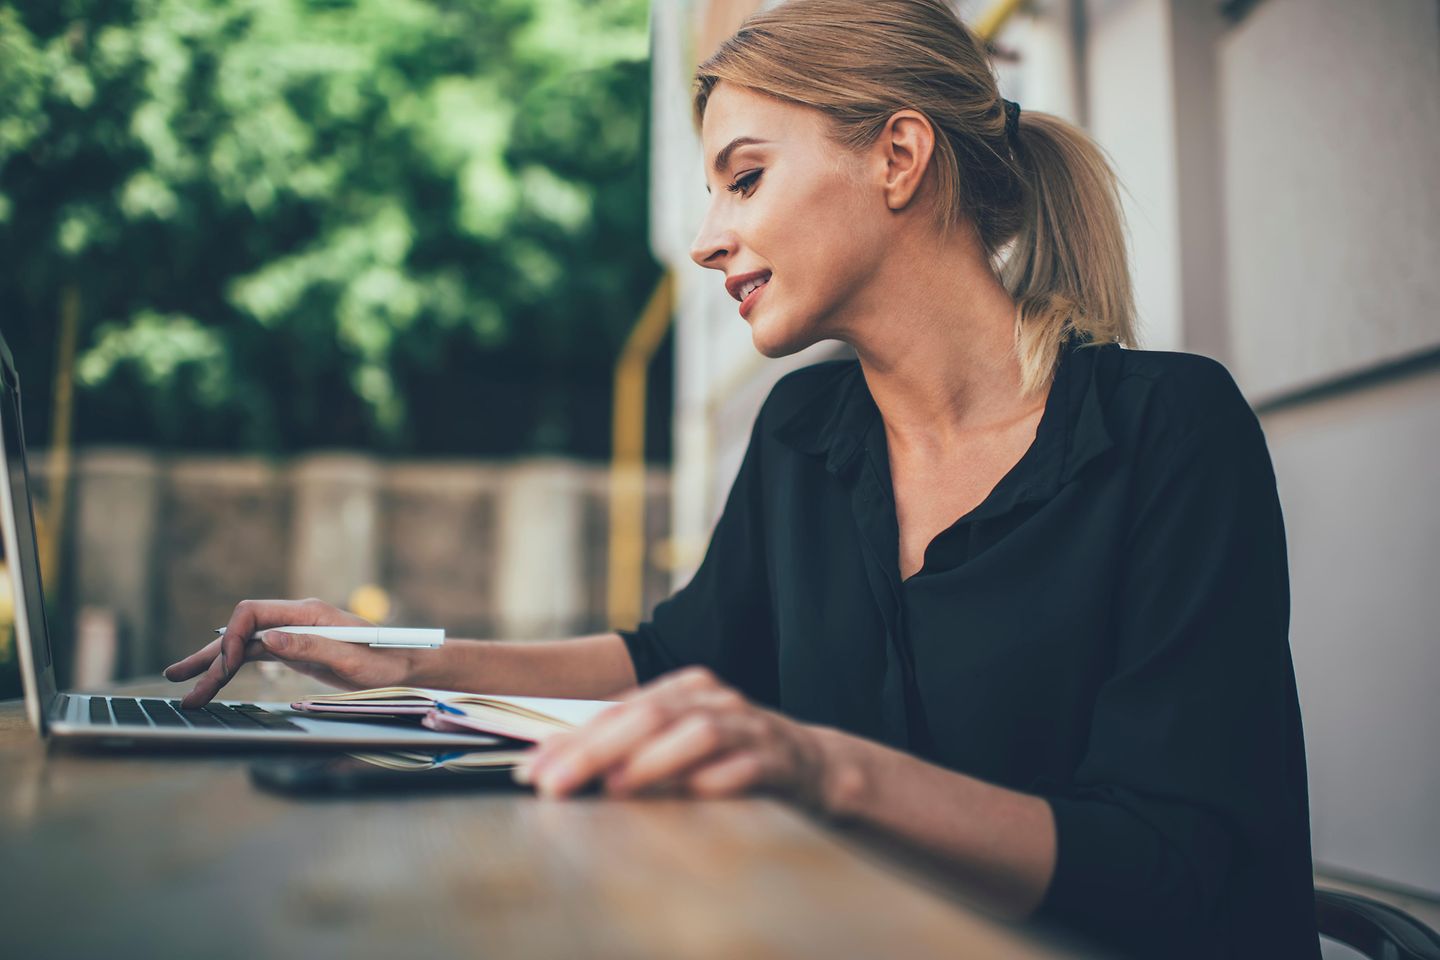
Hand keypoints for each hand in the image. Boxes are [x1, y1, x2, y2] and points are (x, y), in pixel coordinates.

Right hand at [163, 598, 416, 707]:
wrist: (404, 665)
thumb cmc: (383, 660)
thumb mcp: (349, 657)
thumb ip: (309, 647)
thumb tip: (267, 640)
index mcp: (307, 613)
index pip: (253, 613)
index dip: (232, 636)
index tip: (223, 666)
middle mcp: (295, 619)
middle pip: (240, 631)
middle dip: (209, 655)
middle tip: (178, 680)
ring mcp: (293, 634)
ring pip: (243, 646)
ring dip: (213, 666)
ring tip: (183, 687)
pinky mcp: (294, 649)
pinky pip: (254, 656)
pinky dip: (232, 669)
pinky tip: (212, 680)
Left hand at [521, 666, 833, 806]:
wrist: (816, 767)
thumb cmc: (734, 758)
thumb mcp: (679, 746)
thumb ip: (628, 752)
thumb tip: (555, 770)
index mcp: (685, 690)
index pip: (618, 710)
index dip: (571, 740)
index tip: (532, 771)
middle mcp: (714, 700)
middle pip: (648, 716)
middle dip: (595, 749)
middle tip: (555, 782)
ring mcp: (749, 727)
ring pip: (697, 732)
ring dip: (653, 759)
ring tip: (616, 785)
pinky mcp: (779, 759)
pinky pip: (746, 765)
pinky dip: (717, 779)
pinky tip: (692, 794)